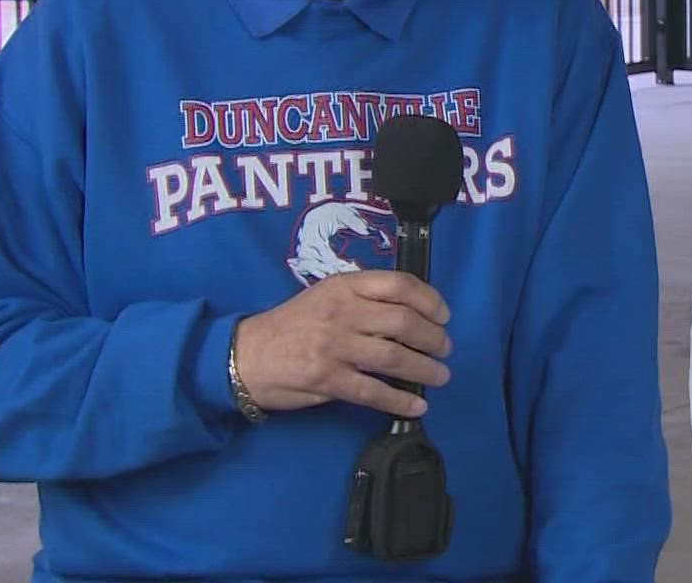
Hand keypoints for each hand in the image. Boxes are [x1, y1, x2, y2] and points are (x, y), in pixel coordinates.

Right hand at [232, 271, 451, 417]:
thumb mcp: (325, 296)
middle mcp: (341, 313)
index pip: (398, 285)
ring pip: (393, 357)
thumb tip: (412, 314)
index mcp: (344, 287)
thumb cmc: (292, 325)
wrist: (246, 355)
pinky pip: (373, 391)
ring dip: (425, 369)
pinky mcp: (326, 380)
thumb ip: (363, 298)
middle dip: (433, 338)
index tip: (444, 316)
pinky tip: (417, 405)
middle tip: (445, 349)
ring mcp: (333, 347)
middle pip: (403, 322)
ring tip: (439, 375)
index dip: (429, 300)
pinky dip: (400, 400)